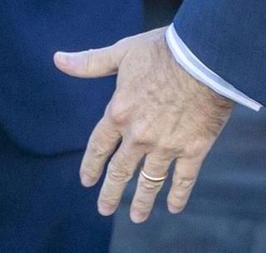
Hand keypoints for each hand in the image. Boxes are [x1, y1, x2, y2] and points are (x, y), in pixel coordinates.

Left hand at [55, 26, 233, 222]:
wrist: (207, 55)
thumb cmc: (165, 49)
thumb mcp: (123, 51)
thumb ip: (91, 62)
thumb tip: (58, 59)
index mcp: (119, 113)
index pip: (99, 147)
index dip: (92, 165)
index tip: (87, 181)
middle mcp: (139, 136)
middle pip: (120, 171)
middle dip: (111, 192)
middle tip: (104, 209)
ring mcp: (166, 145)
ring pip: (150, 181)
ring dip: (142, 201)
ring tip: (138, 217)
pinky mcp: (193, 148)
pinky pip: (184, 179)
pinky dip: (178, 195)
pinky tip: (173, 207)